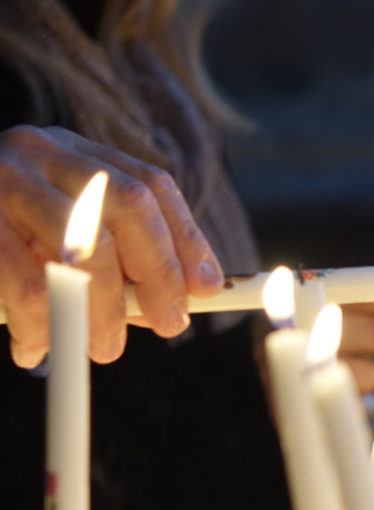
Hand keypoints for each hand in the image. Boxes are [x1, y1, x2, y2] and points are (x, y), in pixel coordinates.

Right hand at [0, 125, 223, 367]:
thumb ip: (111, 262)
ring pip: (78, 244)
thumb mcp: (57, 237)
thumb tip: (175, 301)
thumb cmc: (0, 238)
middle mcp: (40, 152)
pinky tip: (36, 348)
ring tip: (101, 350)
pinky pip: (21, 277)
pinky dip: (40, 322)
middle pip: (125, 206)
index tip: (210, 287)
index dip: (185, 238)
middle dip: (157, 273)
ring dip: (100, 309)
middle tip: (169, 326)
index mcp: (74, 154)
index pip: (149, 187)